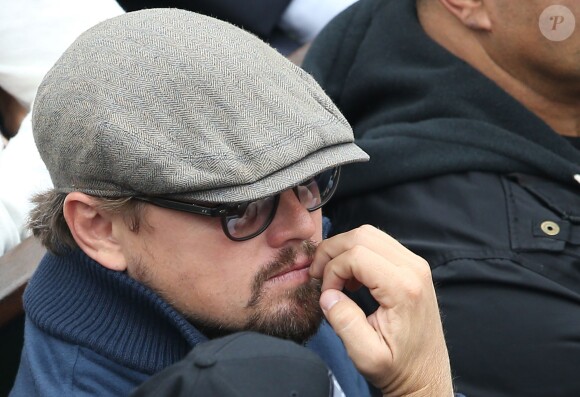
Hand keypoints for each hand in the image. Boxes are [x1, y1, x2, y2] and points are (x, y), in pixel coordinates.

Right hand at [310, 225, 452, 396]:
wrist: (426, 374)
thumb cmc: (399, 367)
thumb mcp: (366, 356)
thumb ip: (344, 322)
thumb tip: (327, 294)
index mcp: (403, 288)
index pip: (355, 256)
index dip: (332, 270)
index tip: (326, 294)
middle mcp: (414, 269)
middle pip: (362, 236)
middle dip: (332, 251)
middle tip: (318, 275)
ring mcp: (416, 264)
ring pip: (369, 234)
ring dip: (343, 250)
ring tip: (332, 276)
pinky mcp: (413, 266)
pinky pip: (379, 243)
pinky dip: (357, 252)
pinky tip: (351, 277)